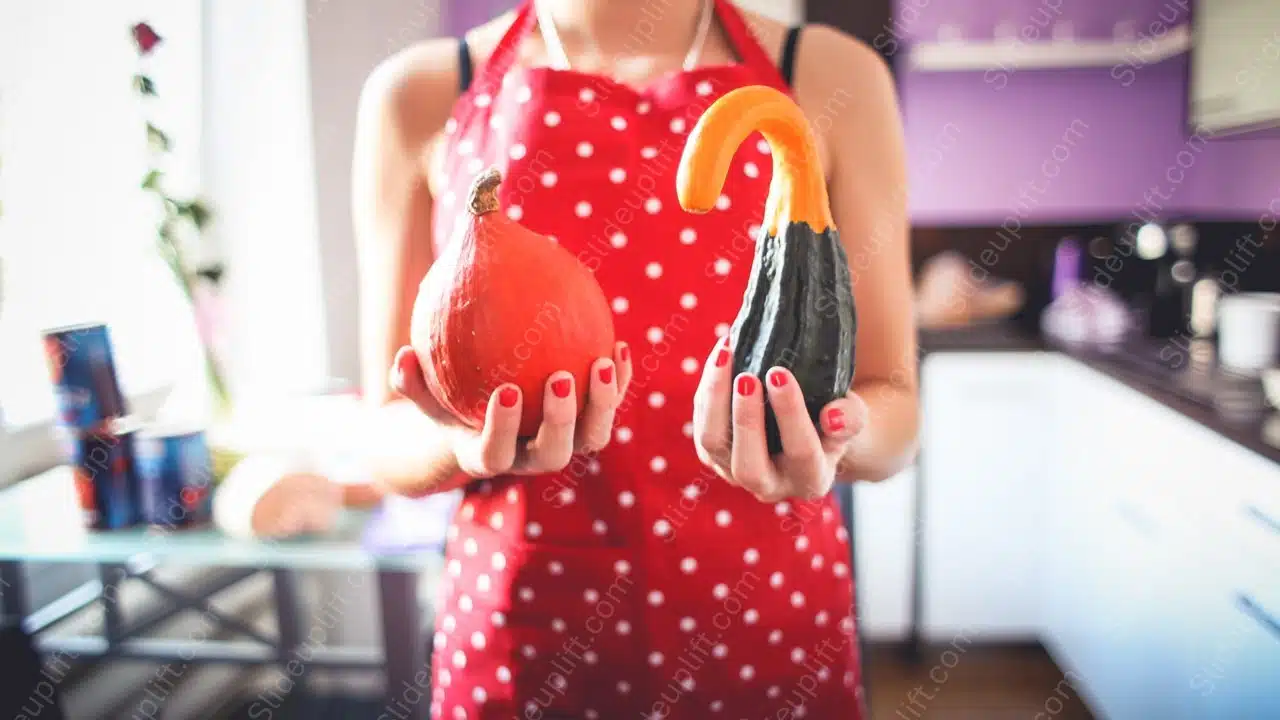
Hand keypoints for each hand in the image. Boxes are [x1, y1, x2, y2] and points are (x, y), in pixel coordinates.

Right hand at [389, 342, 632, 477]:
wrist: (484, 425)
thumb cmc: (450, 404)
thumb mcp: (426, 396)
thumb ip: (411, 381)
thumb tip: (402, 355)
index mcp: (489, 456)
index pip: (496, 454)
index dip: (502, 429)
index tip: (506, 391)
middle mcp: (531, 458)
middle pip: (554, 453)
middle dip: (562, 419)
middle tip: (561, 378)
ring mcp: (564, 445)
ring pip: (593, 437)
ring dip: (603, 403)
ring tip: (602, 361)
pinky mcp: (587, 427)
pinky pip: (608, 408)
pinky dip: (618, 382)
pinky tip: (618, 346)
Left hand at [692, 336, 867, 501]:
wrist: (810, 430)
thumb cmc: (833, 420)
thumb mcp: (853, 418)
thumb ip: (851, 418)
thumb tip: (833, 415)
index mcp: (811, 480)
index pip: (801, 452)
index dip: (790, 414)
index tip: (781, 375)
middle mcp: (770, 485)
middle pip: (748, 466)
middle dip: (746, 419)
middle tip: (747, 377)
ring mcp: (736, 473)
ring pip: (713, 444)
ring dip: (715, 399)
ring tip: (725, 355)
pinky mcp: (713, 454)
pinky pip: (701, 424)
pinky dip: (708, 389)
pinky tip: (721, 355)